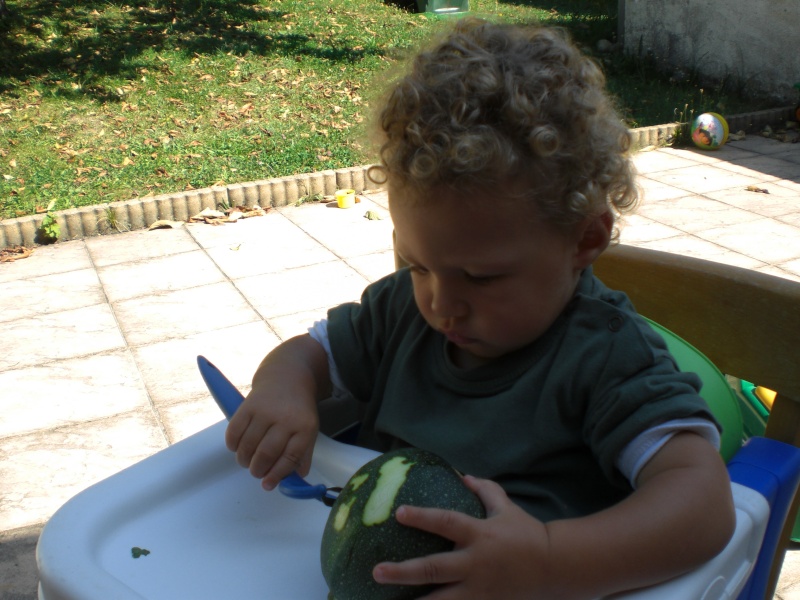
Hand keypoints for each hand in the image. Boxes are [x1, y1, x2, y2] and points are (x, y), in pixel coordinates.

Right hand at [225, 380, 318, 490]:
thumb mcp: (309, 429)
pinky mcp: (247, 405)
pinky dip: (232, 445)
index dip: (277, 474)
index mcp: (304, 427)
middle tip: (256, 472)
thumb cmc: (298, 409)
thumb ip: (303, 454)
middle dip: (257, 470)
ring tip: (247, 461)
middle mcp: (285, 418)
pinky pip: (234, 432)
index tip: (267, 485)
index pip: (289, 457)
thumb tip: (296, 477)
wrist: (287, 376)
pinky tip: (237, 447)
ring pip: (248, 446)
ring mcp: (265, 411)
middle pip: (266, 453)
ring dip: (244, 460)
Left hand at [372, 475, 554, 598]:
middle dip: (402, 571)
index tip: (398, 513)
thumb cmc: (526, 534)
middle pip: (433, 568)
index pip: (445, 522)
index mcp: (479, 534)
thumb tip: (463, 476)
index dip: (422, 517)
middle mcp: (475, 563)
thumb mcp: (506, 507)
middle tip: (377, 571)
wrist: (555, 568)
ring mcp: (479, 589)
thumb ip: (485, 490)